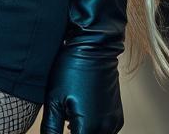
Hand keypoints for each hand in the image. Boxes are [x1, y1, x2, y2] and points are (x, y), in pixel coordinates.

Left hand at [41, 0, 130, 133]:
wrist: (95, 43)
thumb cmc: (73, 66)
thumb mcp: (53, 99)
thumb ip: (51, 128)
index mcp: (89, 128)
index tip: (56, 127)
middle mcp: (106, 128)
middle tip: (60, 121)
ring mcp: (114, 121)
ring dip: (82, 132)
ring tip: (67, 117)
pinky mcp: (116, 113)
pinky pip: (104, 129)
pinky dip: (91, 127)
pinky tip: (78, 113)